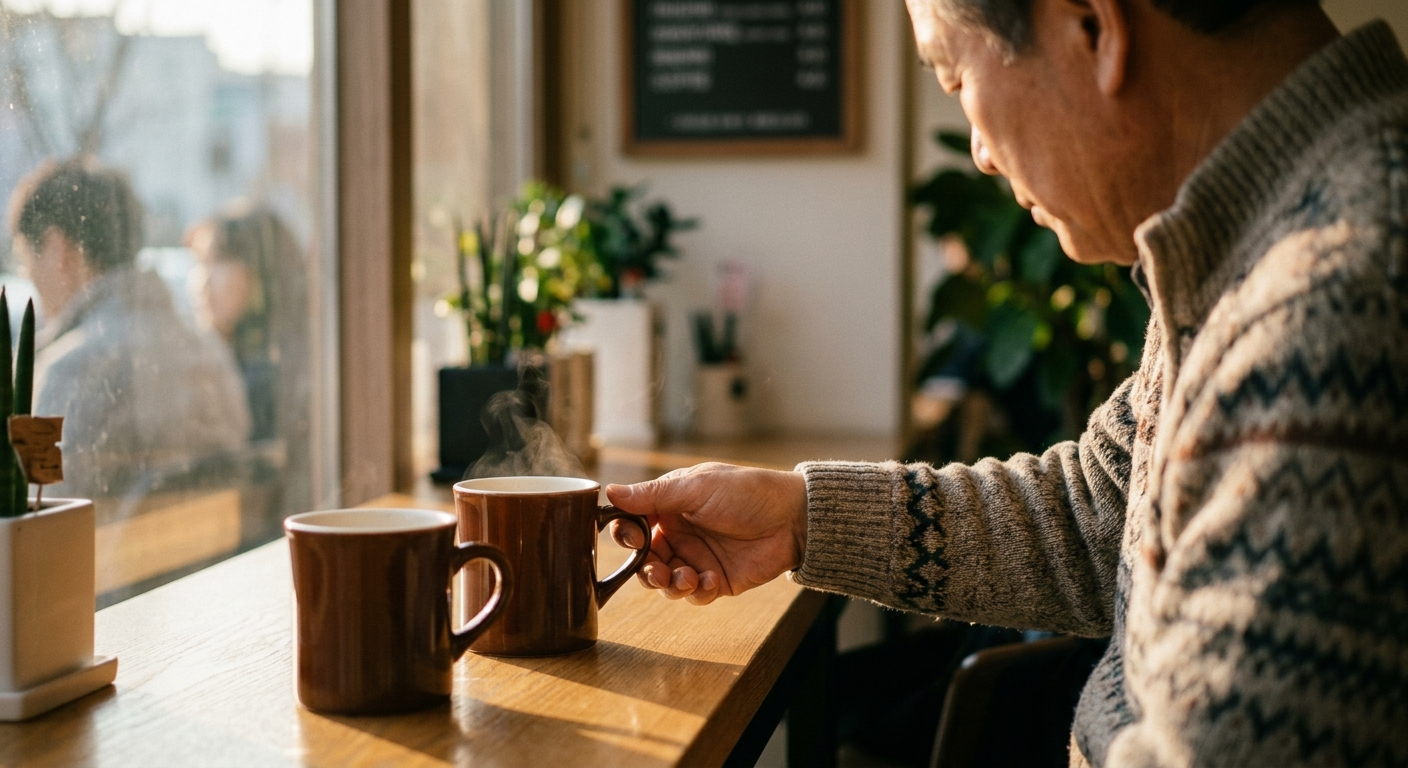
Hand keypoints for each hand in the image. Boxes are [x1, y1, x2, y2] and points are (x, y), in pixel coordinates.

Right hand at [606, 462, 806, 605]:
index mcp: (670, 507)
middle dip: (646, 569)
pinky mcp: (716, 580)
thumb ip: (653, 495)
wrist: (792, 518)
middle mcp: (679, 534)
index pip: (633, 523)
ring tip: (687, 577)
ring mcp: (697, 558)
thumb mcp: (697, 487)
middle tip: (657, 570)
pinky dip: (698, 591)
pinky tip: (713, 579)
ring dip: (669, 584)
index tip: (630, 539)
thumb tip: (611, 493)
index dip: (625, 534)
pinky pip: (694, 595)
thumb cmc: (746, 493)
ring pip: (665, 582)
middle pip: (644, 560)